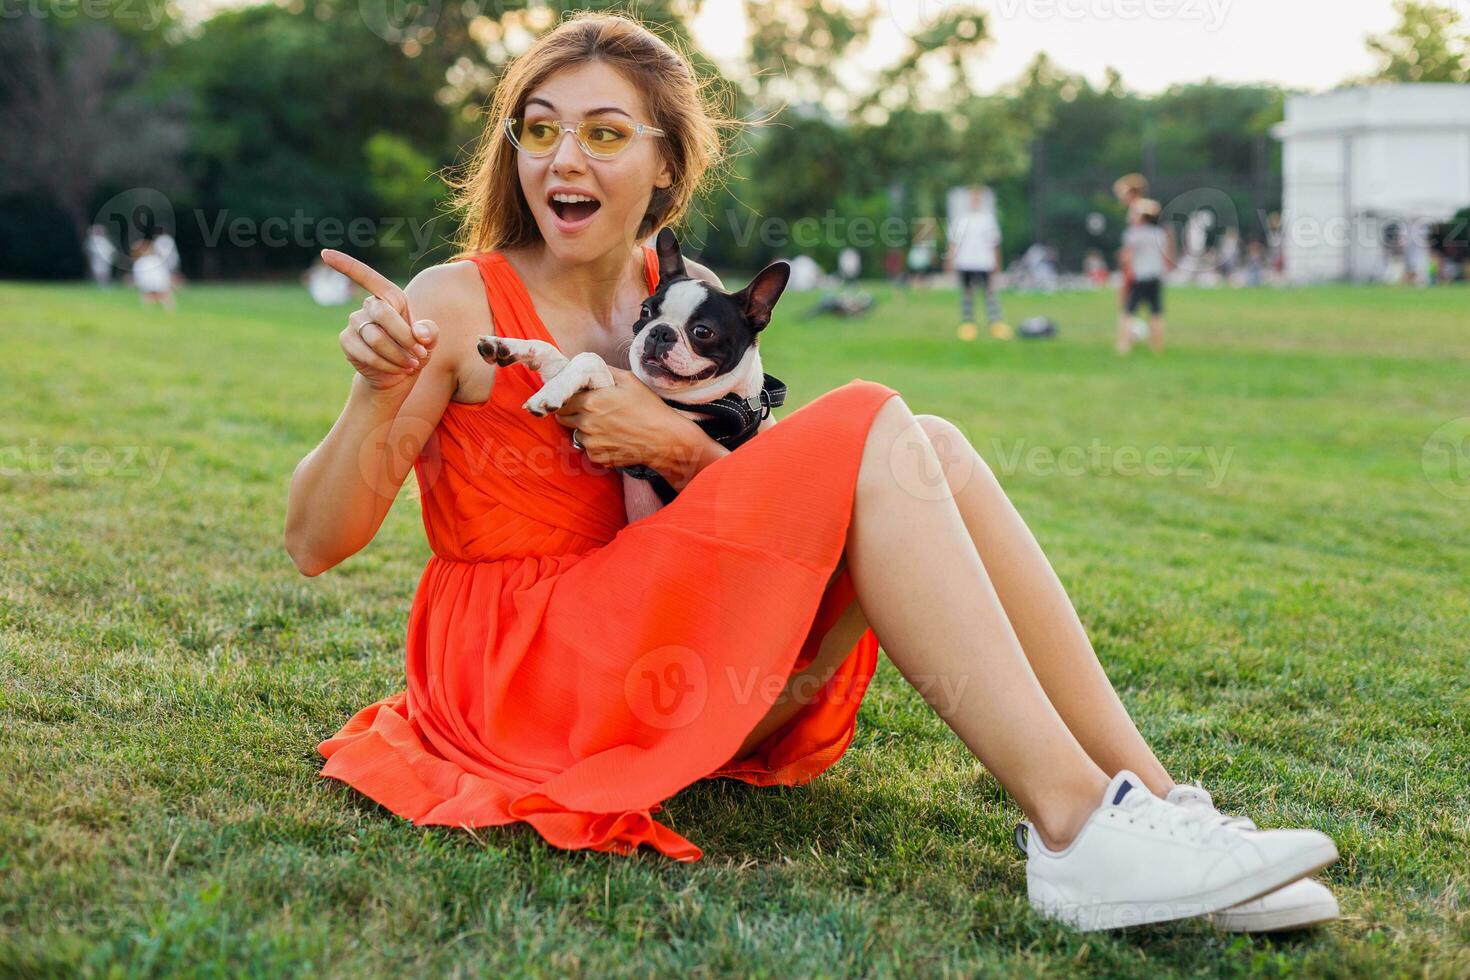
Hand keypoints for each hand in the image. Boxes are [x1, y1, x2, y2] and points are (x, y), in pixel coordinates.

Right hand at [323, 249, 438, 391]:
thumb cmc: (415, 351)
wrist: (398, 375)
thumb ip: (430, 332)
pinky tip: (395, 370)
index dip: (347, 265)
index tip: (324, 253)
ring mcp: (354, 322)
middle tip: (420, 354)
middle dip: (404, 337)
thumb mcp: (430, 341)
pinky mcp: (347, 341)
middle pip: (382, 313)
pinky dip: (386, 365)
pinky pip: (366, 353)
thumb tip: (420, 333)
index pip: (368, 277)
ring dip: (398, 355)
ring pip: (376, 338)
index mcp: (390, 297)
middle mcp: (369, 306)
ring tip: (410, 364)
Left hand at [551, 366, 702, 470]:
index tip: (574, 397)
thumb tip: (588, 365)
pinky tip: (611, 438)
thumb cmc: (649, 408)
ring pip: (576, 434)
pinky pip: (588, 449)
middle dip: (571, 413)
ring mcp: (591, 442)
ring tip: (604, 425)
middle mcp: (586, 423)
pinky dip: (595, 444)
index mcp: (590, 401)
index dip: (567, 398)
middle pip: (563, 418)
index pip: (561, 400)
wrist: (664, 440)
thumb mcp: (629, 381)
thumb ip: (604, 371)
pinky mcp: (597, 457)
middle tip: (588, 410)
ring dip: (584, 429)